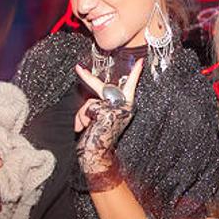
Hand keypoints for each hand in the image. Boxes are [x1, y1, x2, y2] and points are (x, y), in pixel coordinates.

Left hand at [74, 58, 143, 190]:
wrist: (97, 157)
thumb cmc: (97, 140)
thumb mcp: (100, 120)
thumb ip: (99, 106)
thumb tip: (91, 100)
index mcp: (125, 109)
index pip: (130, 87)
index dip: (135, 74)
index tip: (142, 61)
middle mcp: (125, 108)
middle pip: (101, 88)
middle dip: (86, 77)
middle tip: (76, 67)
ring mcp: (117, 110)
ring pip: (91, 101)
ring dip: (83, 114)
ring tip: (85, 128)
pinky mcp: (107, 112)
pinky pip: (88, 107)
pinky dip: (82, 118)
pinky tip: (87, 129)